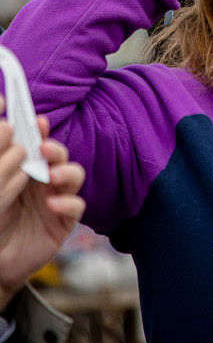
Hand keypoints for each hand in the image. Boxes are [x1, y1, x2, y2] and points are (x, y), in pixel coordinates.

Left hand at [0, 106, 84, 308]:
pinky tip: (51, 206)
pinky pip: (76, 206)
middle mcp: (45, 179)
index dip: (41, 131)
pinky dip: (67, 203)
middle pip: (59, 155)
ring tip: (51, 177)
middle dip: (54, 149)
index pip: (39, 142)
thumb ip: (3, 165)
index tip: (38, 122)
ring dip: (65, 172)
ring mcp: (57, 198)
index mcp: (28, 168)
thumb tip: (7, 129)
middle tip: (43, 149)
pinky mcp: (65, 220)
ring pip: (74, 175)